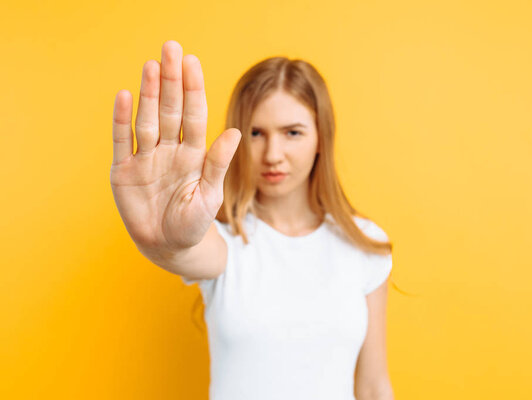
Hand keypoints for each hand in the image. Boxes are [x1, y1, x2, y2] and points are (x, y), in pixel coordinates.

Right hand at [110, 40, 240, 251]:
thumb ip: (218, 164)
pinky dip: (122, 120)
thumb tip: (235, 133)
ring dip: (149, 93)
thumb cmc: (194, 222)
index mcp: (193, 154)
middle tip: (171, 49)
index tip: (193, 63)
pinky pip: (123, 141)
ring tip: (152, 66)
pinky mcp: (124, 171)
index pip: (194, 115)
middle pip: (170, 109)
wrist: (168, 246)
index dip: (193, 90)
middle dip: (171, 80)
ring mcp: (146, 158)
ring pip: (148, 119)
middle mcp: (169, 150)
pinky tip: (125, 96)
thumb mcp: (209, 195)